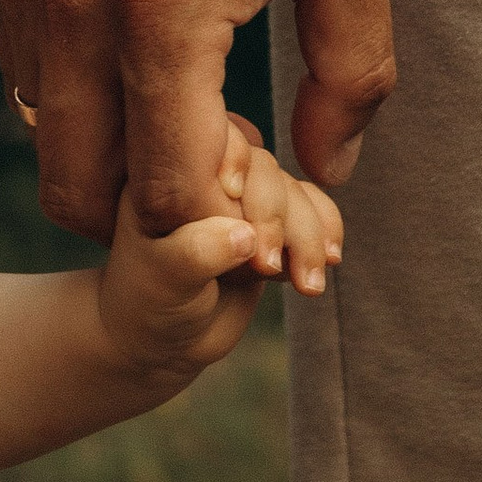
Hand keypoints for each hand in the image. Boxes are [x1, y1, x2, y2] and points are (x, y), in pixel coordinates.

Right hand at [0, 0, 394, 238]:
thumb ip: (350, 67)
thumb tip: (330, 163)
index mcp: (161, 17)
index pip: (165, 195)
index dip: (218, 214)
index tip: (259, 168)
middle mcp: (71, 16)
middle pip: (76, 195)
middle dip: (143, 209)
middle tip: (210, 151)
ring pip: (41, 137)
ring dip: (103, 148)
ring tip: (175, 93)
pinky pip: (23, 71)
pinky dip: (72, 88)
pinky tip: (132, 36)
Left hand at [97, 114, 342, 384]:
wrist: (168, 339)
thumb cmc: (151, 305)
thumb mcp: (164, 281)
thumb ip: (196, 254)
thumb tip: (245, 235)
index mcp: (167, 172)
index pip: (213, 142)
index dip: (236, 164)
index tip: (234, 201)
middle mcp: (208, 174)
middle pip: (263, 171)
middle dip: (278, 219)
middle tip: (270, 270)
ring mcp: (243, 195)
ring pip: (293, 193)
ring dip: (308, 236)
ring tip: (307, 286)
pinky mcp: (271, 219)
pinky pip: (312, 209)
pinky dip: (325, 232)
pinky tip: (329, 261)